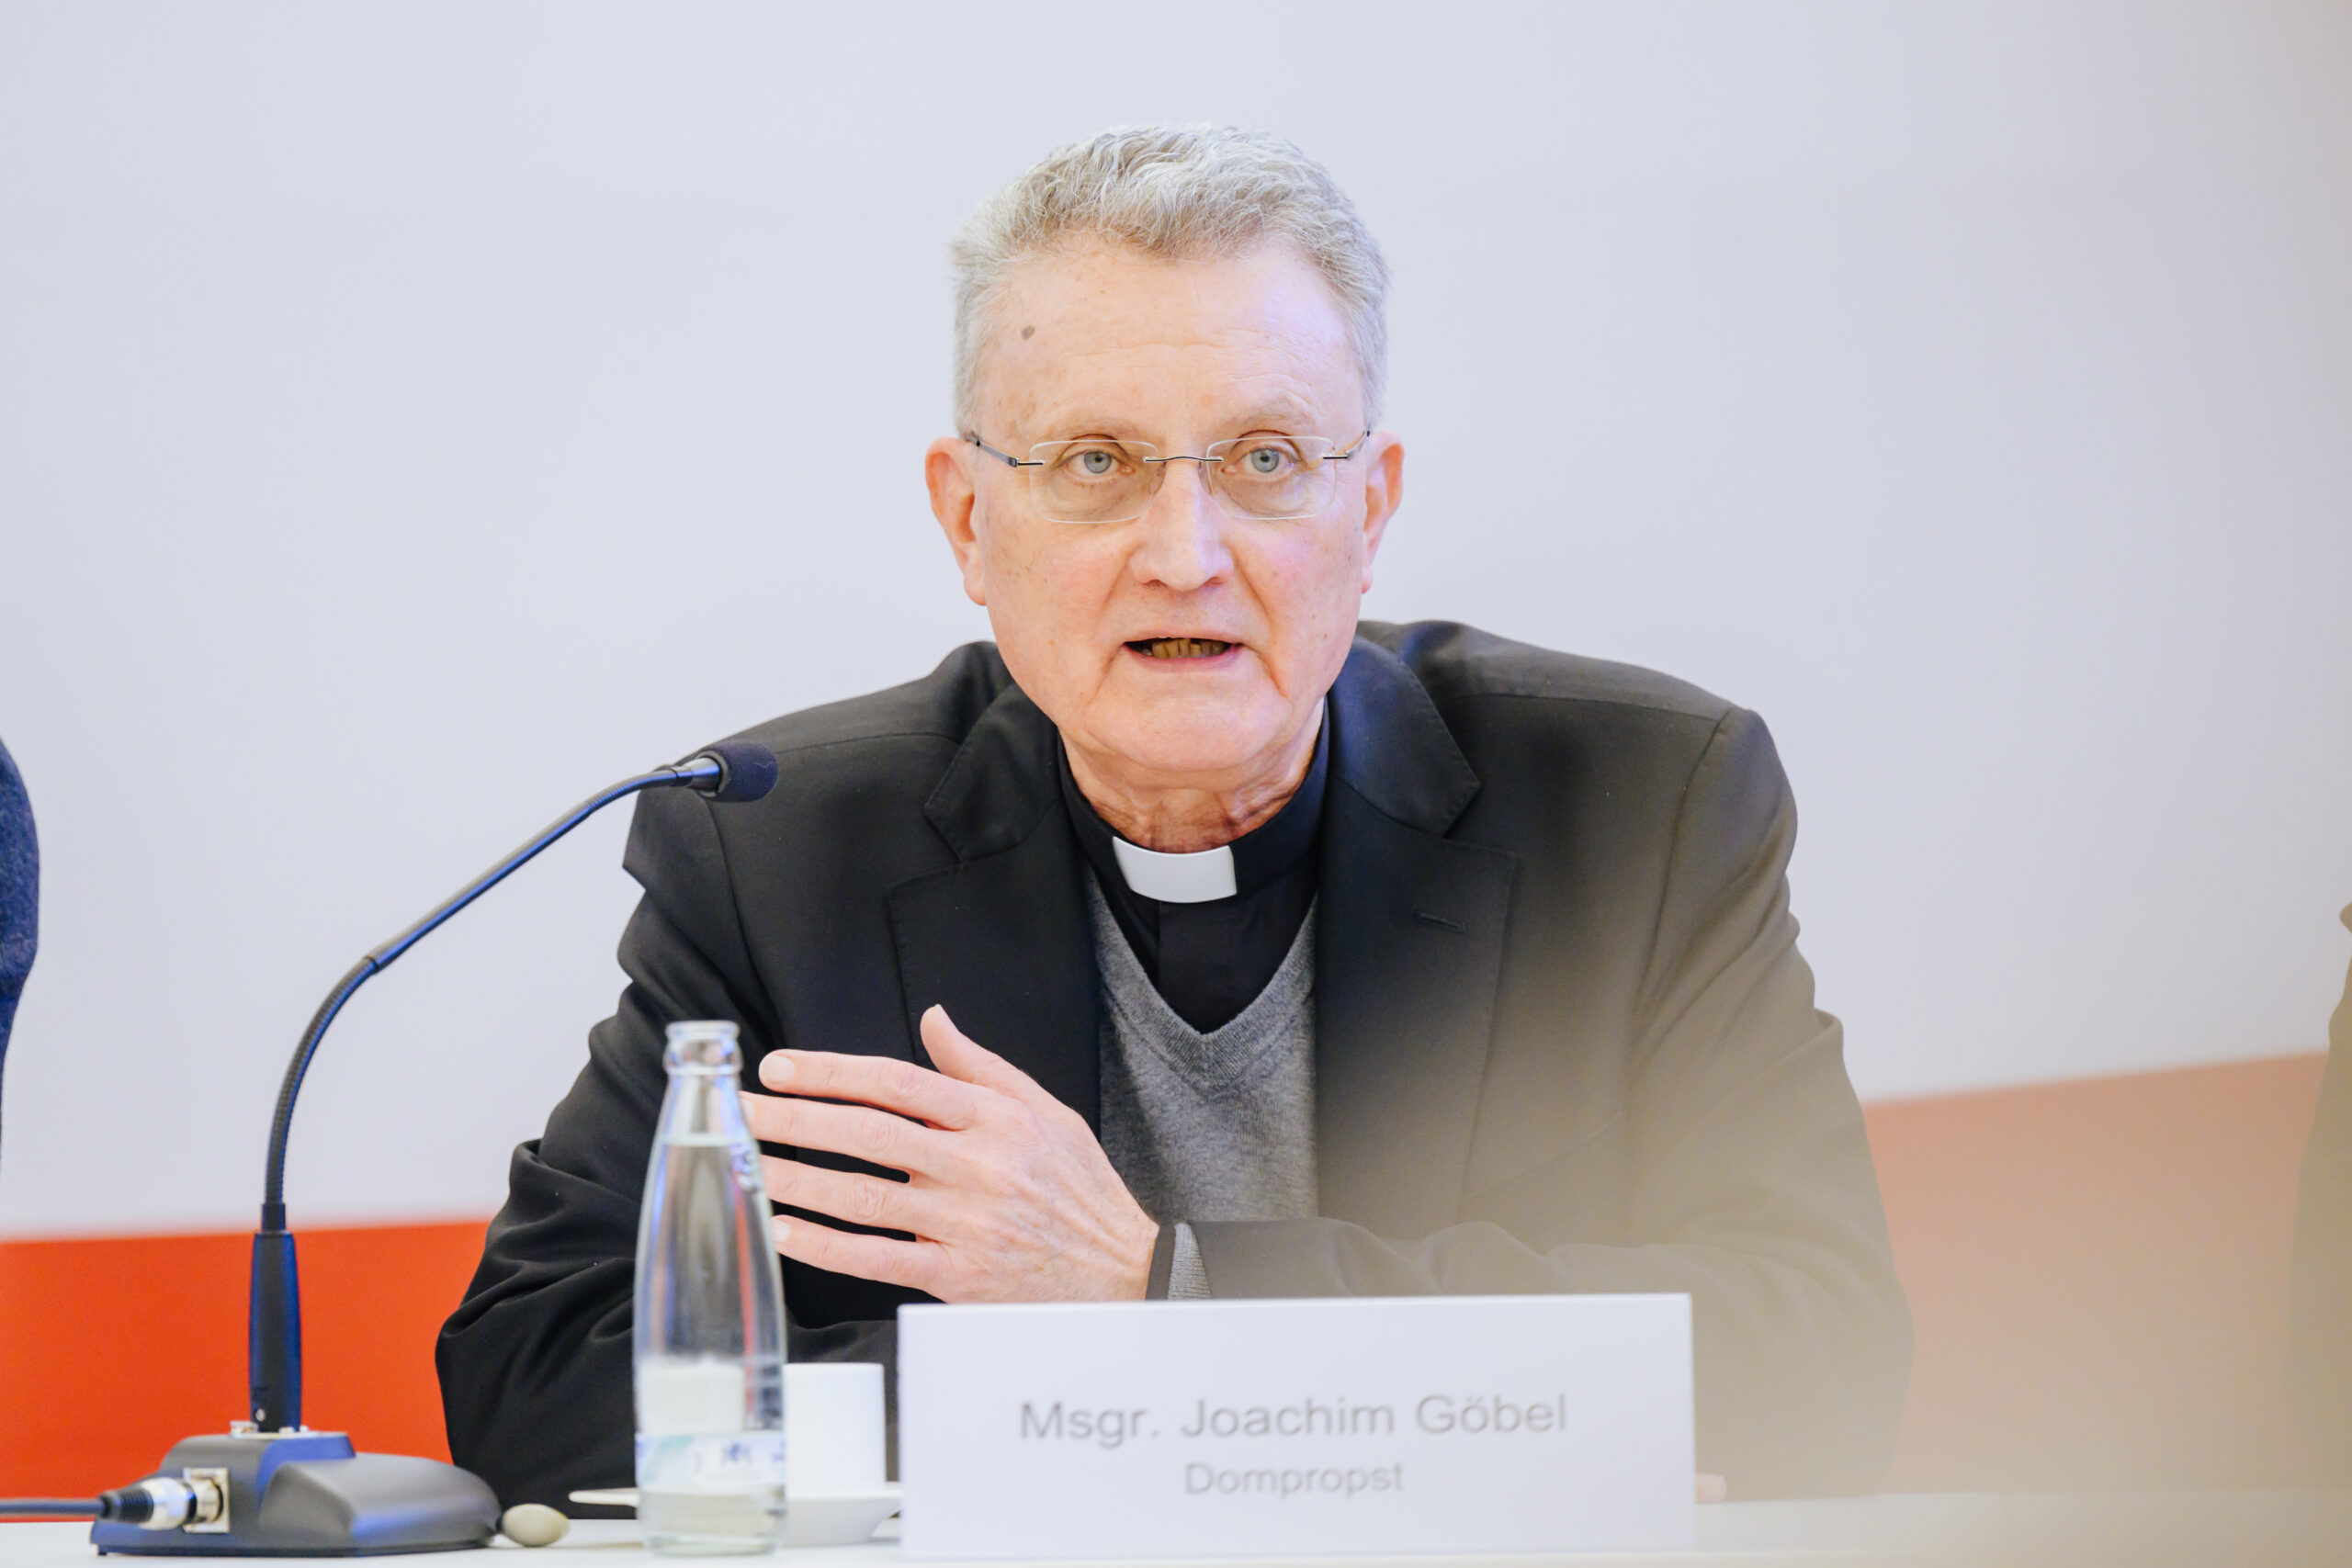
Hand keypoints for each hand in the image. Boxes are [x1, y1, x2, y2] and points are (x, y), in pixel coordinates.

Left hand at [743, 1005, 1159, 1302]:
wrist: (1125, 1275)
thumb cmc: (1081, 1191)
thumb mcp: (1046, 1112)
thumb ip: (981, 1067)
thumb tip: (932, 1020)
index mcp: (995, 1118)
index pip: (897, 1083)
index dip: (832, 1073)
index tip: (781, 1068)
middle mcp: (976, 1165)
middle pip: (867, 1134)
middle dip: (794, 1119)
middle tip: (740, 1110)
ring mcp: (964, 1222)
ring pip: (862, 1196)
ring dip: (795, 1179)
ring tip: (746, 1165)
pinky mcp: (956, 1275)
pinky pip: (875, 1257)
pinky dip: (824, 1246)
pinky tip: (785, 1230)